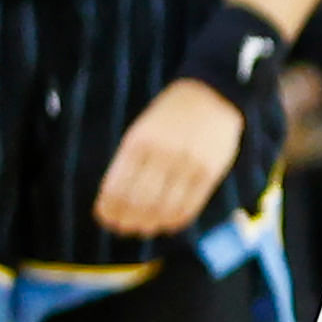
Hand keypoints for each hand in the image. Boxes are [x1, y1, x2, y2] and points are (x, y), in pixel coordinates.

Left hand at [93, 77, 246, 236]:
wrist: (213, 94)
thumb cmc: (169, 117)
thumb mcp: (141, 131)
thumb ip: (128, 164)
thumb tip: (114, 204)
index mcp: (139, 142)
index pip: (116, 190)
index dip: (109, 212)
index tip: (108, 219)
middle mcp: (163, 153)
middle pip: (138, 203)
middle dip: (128, 222)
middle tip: (126, 228)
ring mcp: (188, 162)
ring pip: (163, 209)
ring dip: (151, 225)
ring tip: (147, 227)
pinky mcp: (210, 170)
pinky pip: (189, 207)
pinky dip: (175, 221)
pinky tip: (169, 221)